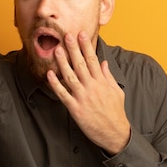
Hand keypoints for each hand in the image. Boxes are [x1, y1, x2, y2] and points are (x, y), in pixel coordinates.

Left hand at [46, 32, 130, 154]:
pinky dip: (56, 84)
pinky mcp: (75, 109)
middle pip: (80, 64)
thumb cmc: (116, 112)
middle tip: (66, 35)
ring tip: (57, 50)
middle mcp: (92, 87)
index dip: (86, 46)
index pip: (92, 59)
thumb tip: (103, 63)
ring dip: (63, 62)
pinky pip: (63, 94)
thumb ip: (108, 76)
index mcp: (102, 82)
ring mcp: (83, 98)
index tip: (81, 34)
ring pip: (70, 76)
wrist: (114, 133)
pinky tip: (50, 75)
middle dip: (73, 49)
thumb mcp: (116, 92)